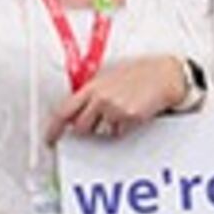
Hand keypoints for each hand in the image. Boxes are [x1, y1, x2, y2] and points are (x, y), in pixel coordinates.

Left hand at [51, 53, 190, 143]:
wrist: (162, 75)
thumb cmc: (138, 74)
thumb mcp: (108, 78)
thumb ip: (91, 94)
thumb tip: (78, 110)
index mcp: (91, 87)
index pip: (64, 111)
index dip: (54, 128)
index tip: (51, 139)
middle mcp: (100, 98)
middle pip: (80, 127)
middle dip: (85, 130)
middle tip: (94, 125)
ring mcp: (114, 109)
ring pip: (100, 133)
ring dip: (106, 128)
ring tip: (119, 112)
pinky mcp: (129, 118)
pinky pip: (119, 133)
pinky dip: (122, 128)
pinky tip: (130, 113)